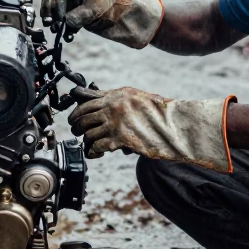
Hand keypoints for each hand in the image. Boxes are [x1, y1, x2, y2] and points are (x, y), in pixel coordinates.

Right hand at [39, 0, 163, 47]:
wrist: (118, 12)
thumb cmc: (108, 5)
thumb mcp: (94, 10)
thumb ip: (79, 16)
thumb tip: (66, 22)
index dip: (56, 7)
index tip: (58, 20)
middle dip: (50, 12)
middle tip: (51, 26)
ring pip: (52, 7)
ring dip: (54, 20)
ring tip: (58, 32)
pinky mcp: (68, 8)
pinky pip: (59, 16)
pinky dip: (62, 26)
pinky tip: (69, 36)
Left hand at [68, 86, 234, 171]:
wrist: (175, 125)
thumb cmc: (159, 113)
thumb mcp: (136, 98)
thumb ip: (117, 98)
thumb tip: (98, 99)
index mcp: (117, 95)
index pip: (86, 102)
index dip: (76, 113)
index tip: (74, 119)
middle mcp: (113, 106)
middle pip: (83, 117)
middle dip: (77, 127)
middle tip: (78, 133)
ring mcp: (116, 122)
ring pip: (88, 133)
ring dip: (87, 141)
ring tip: (91, 146)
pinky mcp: (120, 138)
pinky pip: (97, 145)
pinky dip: (93, 151)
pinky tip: (96, 153)